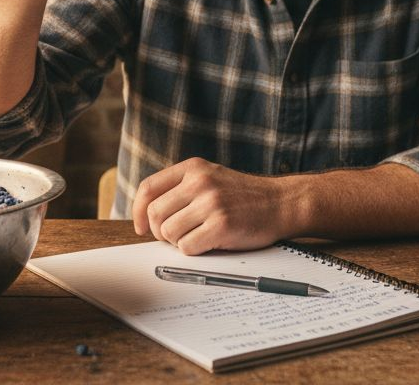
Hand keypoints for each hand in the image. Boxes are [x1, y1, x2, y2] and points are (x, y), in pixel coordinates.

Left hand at [131, 158, 296, 254]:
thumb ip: (182, 189)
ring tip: (198, 237)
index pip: (148, 188)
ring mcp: (211, 203)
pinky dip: (194, 251)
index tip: (140, 227)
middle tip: (177, 237)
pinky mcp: (221, 225)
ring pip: (169, 233)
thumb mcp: (211, 178)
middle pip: (155, 215)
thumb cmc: (243, 196)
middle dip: (160, 232)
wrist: (281, 203)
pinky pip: (187, 247)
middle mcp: (199, 182)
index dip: (137, 211)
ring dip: (179, 242)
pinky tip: (209, 243)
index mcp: (193, 168)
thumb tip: (146, 217)